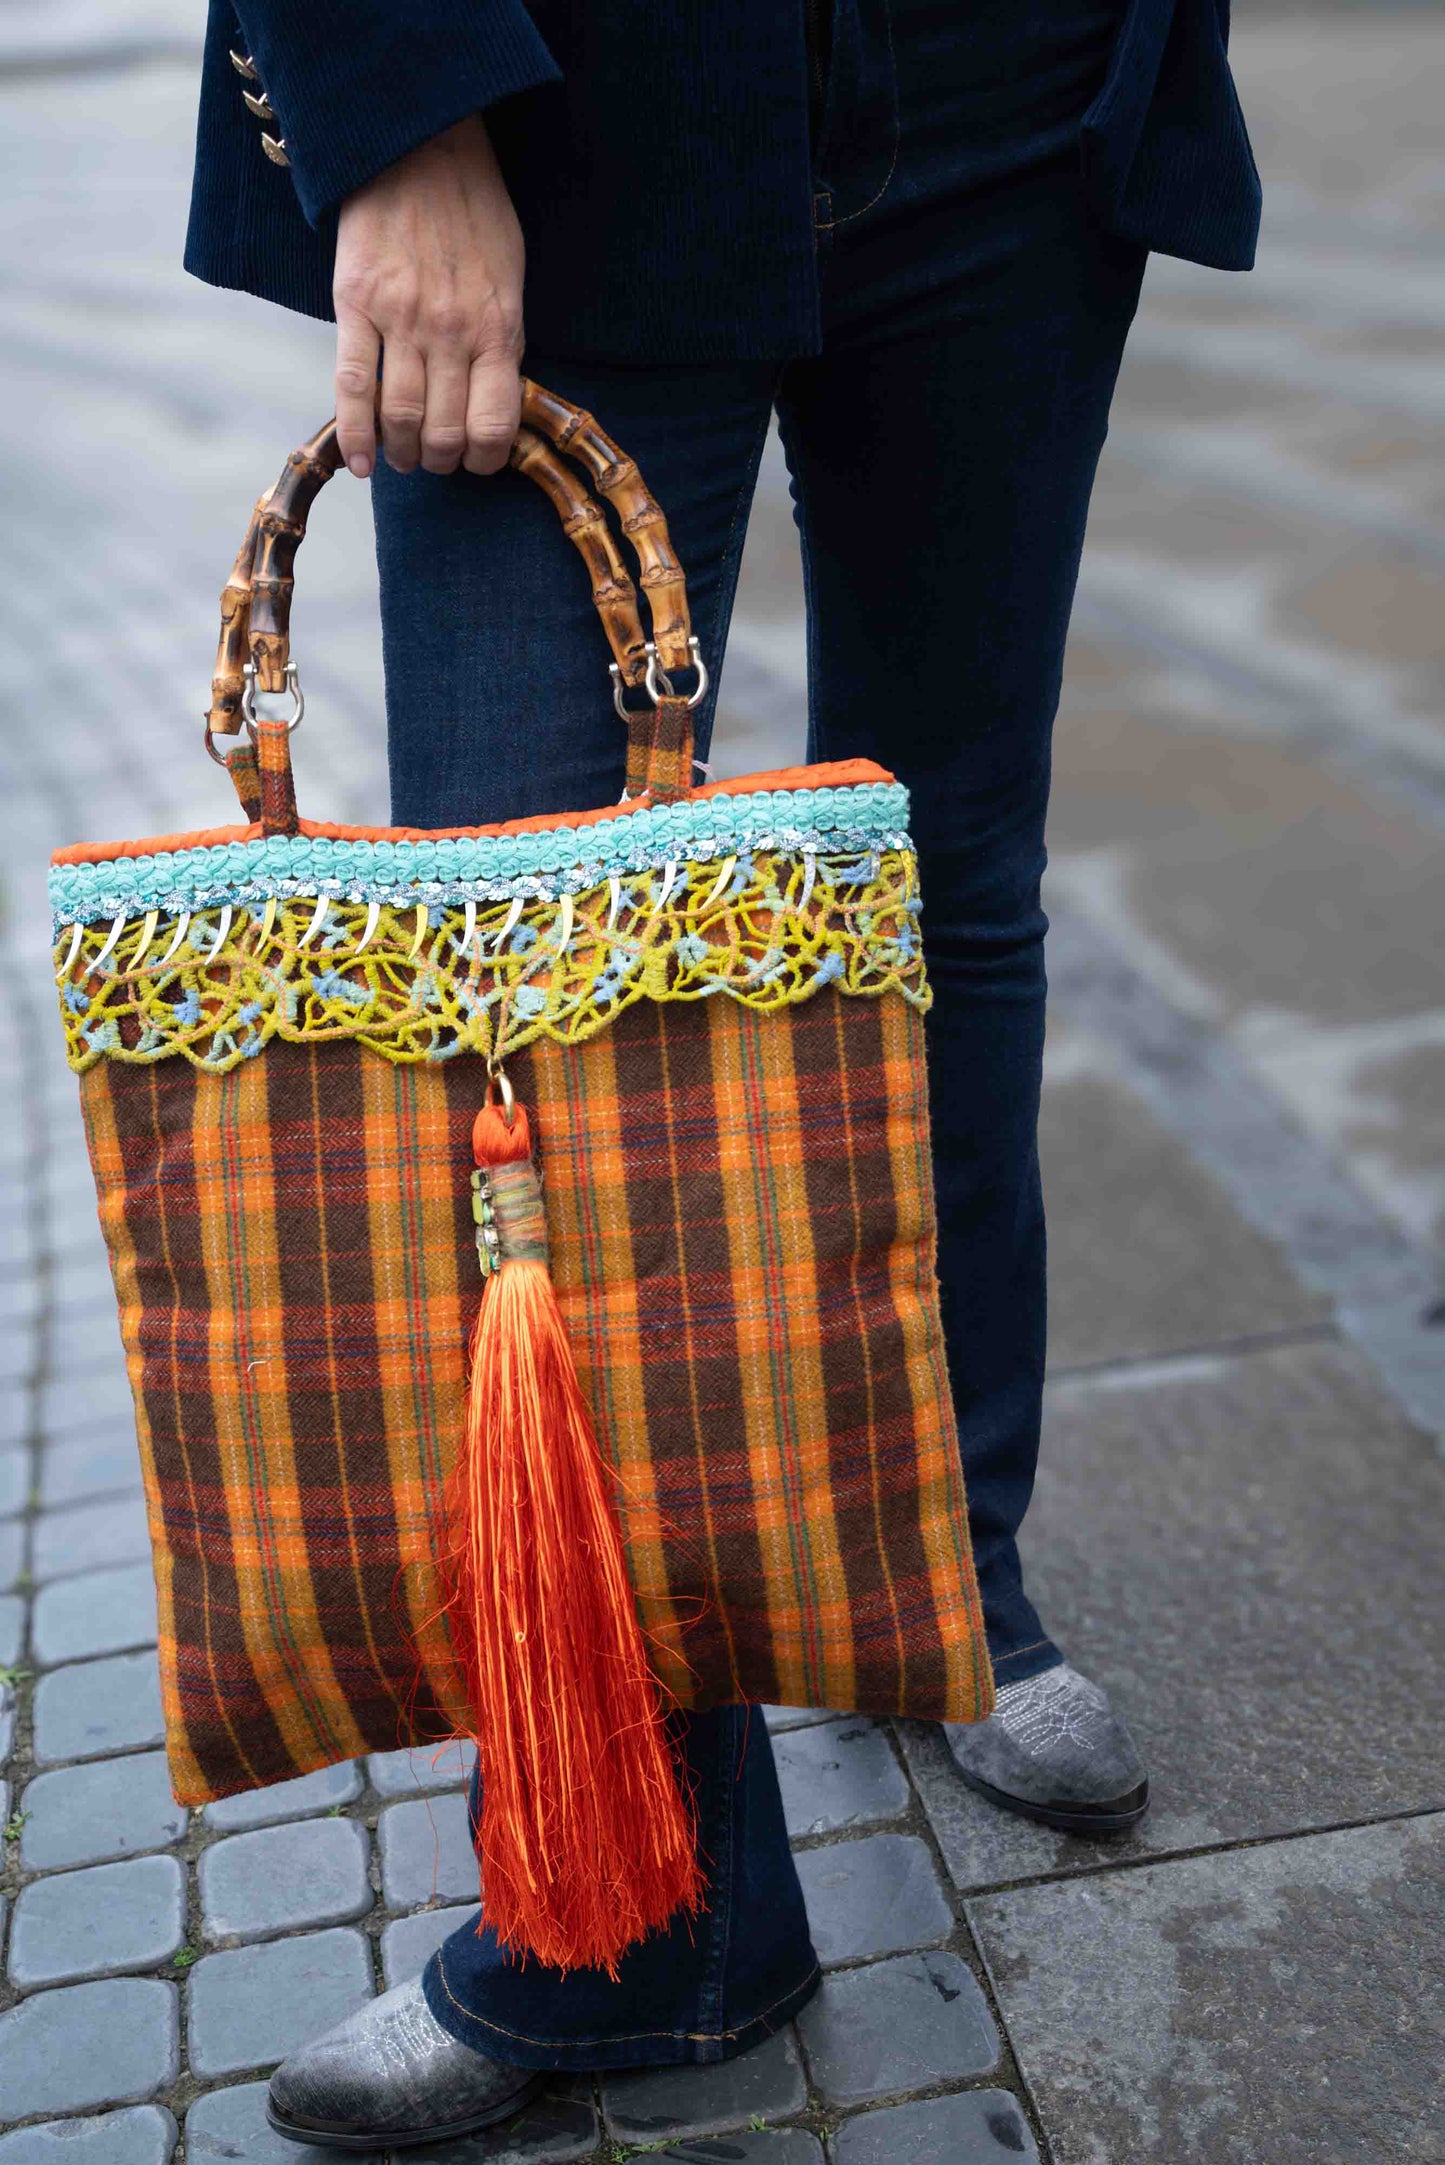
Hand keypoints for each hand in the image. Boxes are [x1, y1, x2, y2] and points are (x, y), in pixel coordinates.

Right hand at [332, 113, 523, 479]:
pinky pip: (353, 385)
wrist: (419, 143)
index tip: (475, 461)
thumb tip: (494, 391)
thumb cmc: (472, 207)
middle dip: (440, 462)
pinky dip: (355, 434)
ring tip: (401, 458)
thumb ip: (502, 334)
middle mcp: (453, 332)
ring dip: (401, 453)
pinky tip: (360, 463)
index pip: (495, 426)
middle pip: (445, 432)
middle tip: (432, 461)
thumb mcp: (510, 274)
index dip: (485, 460)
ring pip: (401, 418)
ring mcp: (402, 320)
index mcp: (499, 328)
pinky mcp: (356, 303)